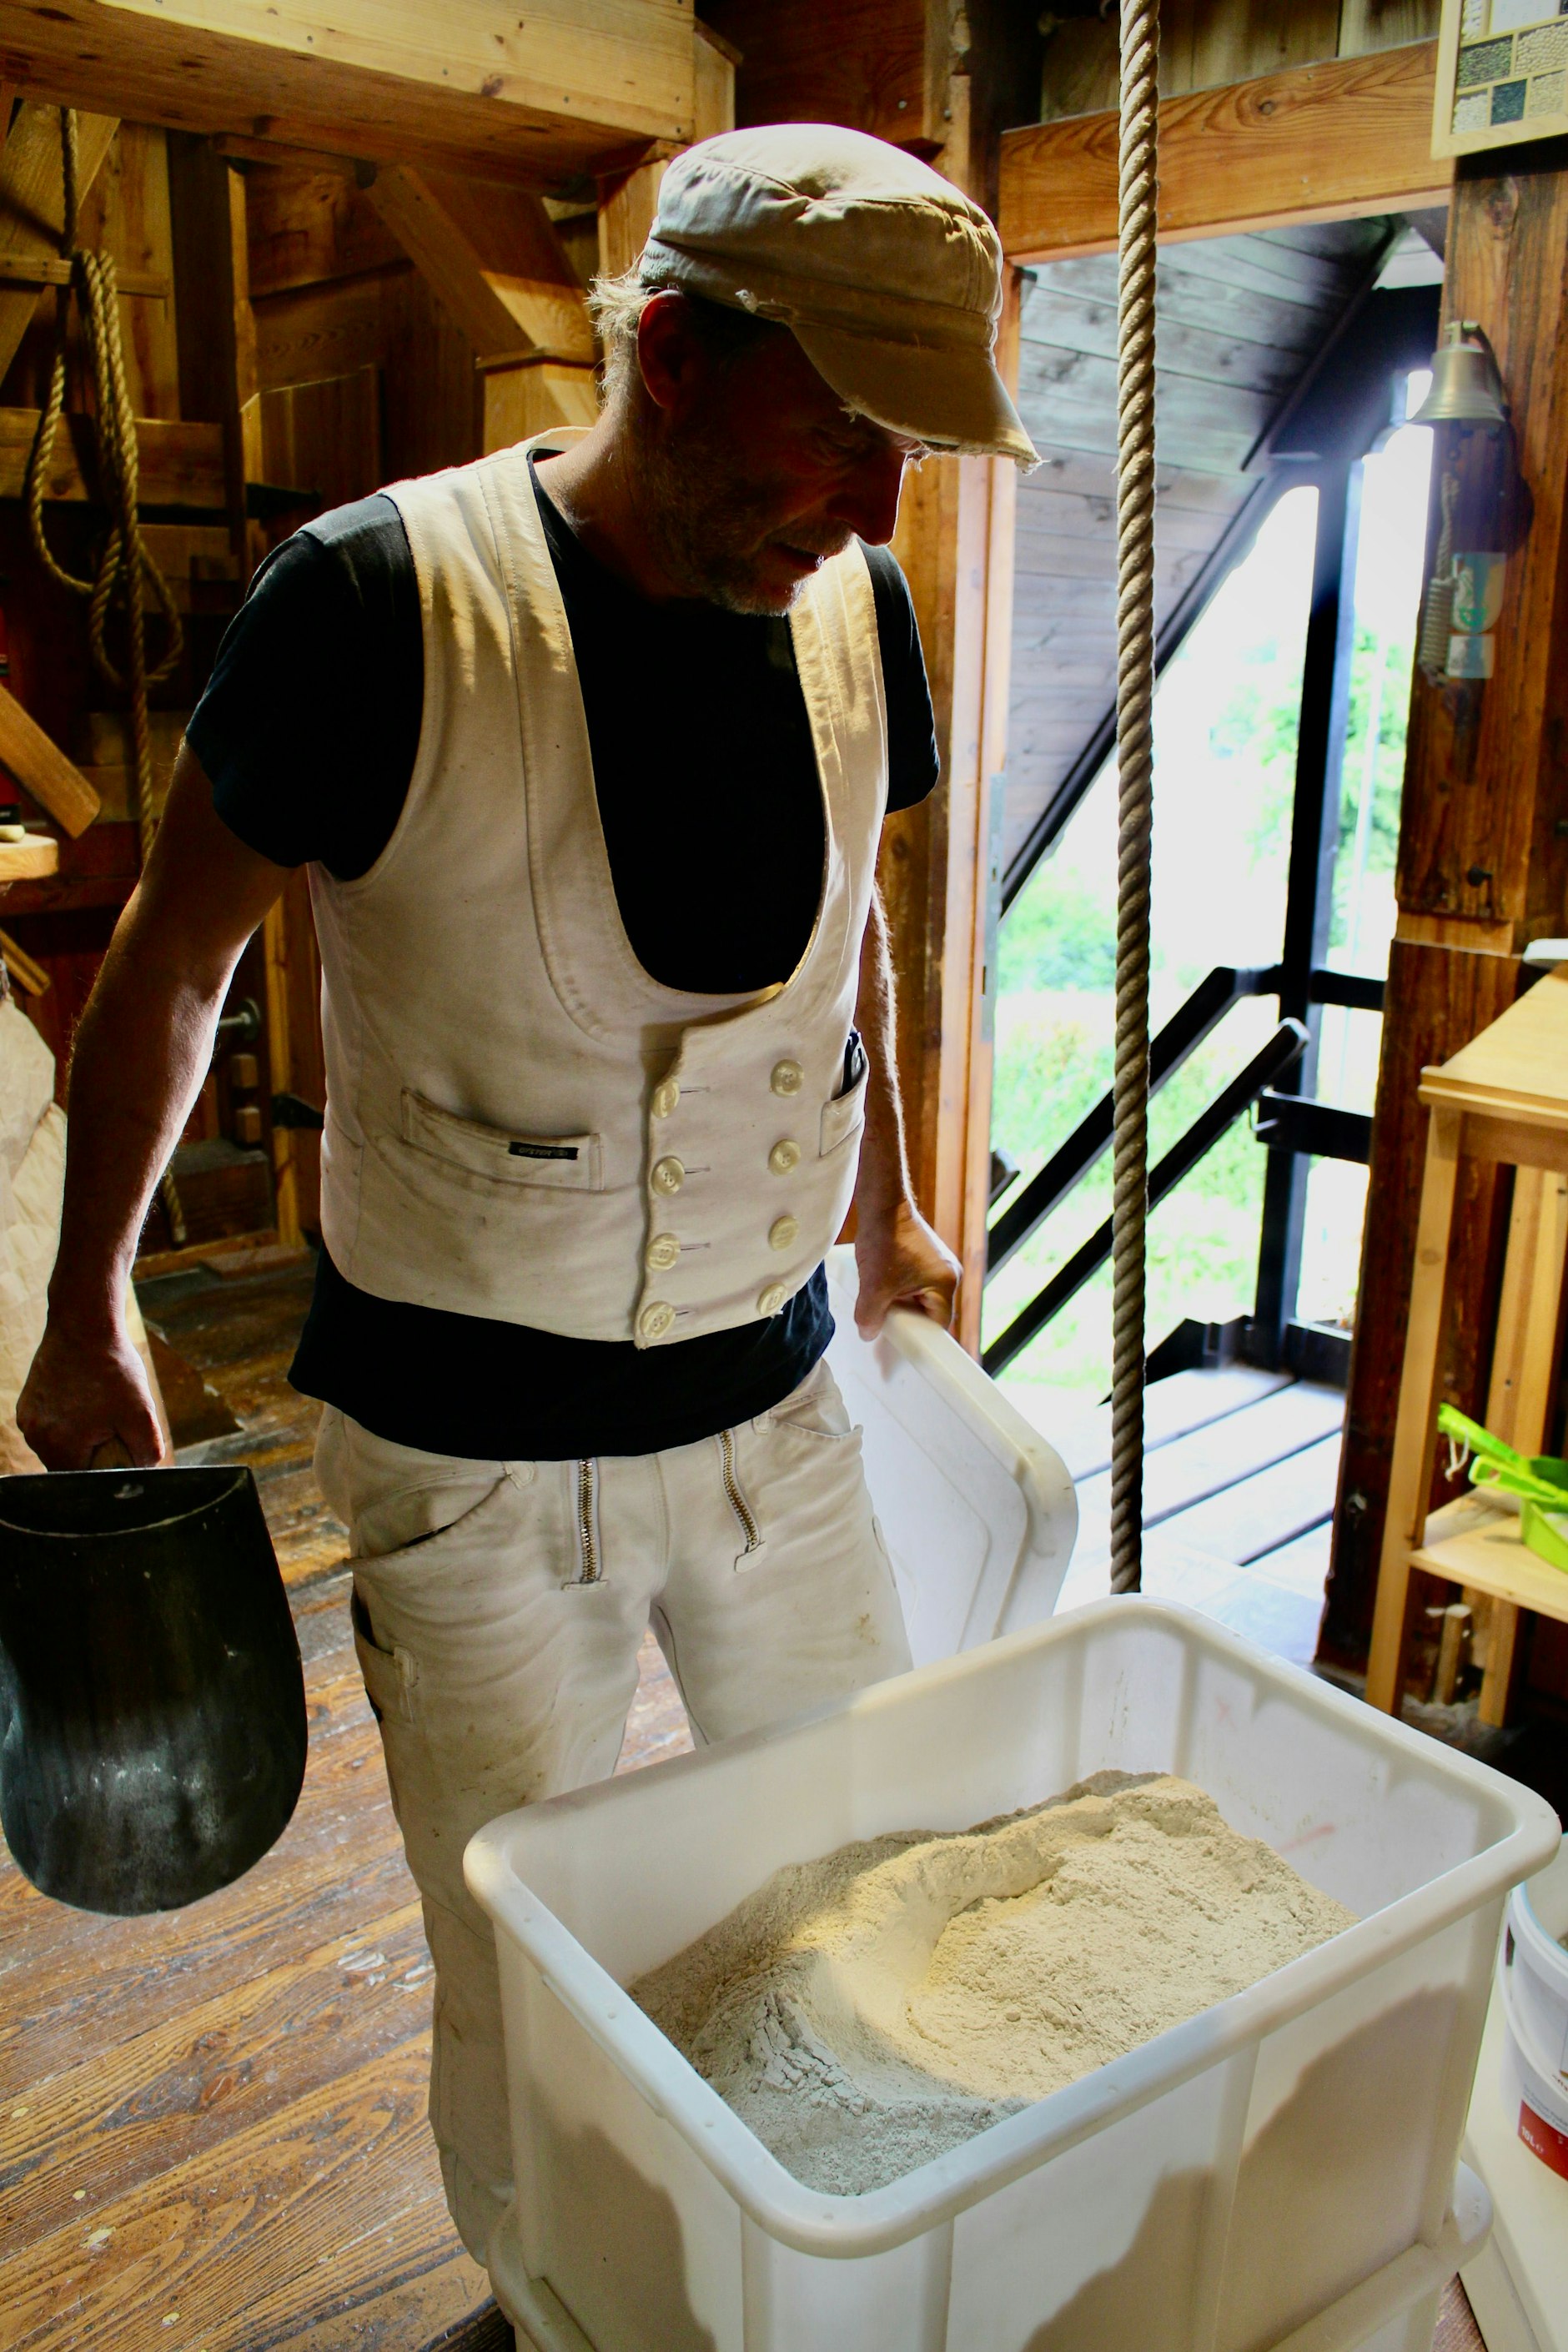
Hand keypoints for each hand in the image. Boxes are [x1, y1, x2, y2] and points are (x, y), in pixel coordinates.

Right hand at [17, 1315, 164, 1469]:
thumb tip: (144, 1472)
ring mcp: (28, 1418)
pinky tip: (85, 1398)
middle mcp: (35, 1436)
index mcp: (58, 1445)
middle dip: (93, 1451)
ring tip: (99, 1406)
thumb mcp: (141, 1412)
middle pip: (69, 1464)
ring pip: (59, 1444)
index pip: (83, 1479)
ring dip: (80, 1435)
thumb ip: (146, 1451)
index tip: (119, 1446)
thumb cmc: (113, 1368)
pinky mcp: (27, 1402)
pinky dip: (68, 1419)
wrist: (84, 1325)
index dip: (105, 1468)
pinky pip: (50, 1425)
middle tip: (112, 1423)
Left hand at [853, 1196, 960, 1338]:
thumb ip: (870, 1316)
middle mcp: (949, 1273)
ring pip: (922, 1297)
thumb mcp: (873, 1286)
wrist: (882, 1203)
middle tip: (886, 1322)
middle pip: (931, 1311)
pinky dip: (901, 1289)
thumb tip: (868, 1334)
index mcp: (946, 1282)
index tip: (900, 1343)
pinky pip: (918, 1283)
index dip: (919, 1336)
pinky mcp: (927, 1255)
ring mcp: (939, 1263)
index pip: (938, 1324)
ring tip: (882, 1302)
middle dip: (908, 1318)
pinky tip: (883, 1286)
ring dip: (902, 1303)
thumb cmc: (885, 1240)